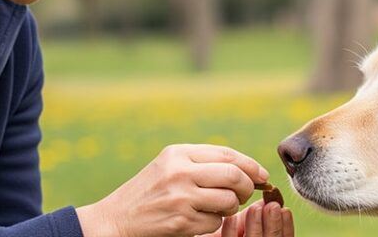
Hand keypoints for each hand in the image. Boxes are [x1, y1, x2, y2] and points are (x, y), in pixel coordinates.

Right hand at [77, 144, 269, 236]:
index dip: (250, 165)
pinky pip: (215, 222)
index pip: (227, 154)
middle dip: (246, 186)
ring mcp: (180, 196)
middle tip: (245, 194)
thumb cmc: (149, 191)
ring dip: (230, 207)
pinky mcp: (181, 221)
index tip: (262, 175)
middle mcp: (180, 171)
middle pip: (233, 175)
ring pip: (228, 200)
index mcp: (178, 153)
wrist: (115, 220)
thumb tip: (248, 170)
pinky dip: (213, 224)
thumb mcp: (170, 166)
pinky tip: (198, 220)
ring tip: (217, 207)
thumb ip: (203, 163)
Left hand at [198, 200, 293, 236]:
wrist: (196, 228)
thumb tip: (269, 197)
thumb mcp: (243, 223)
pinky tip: (230, 219)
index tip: (284, 208)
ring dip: (256, 227)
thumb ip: (256, 213)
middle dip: (273, 225)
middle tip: (272, 205)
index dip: (286, 227)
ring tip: (255, 208)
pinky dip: (232, 233)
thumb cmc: (225, 232)